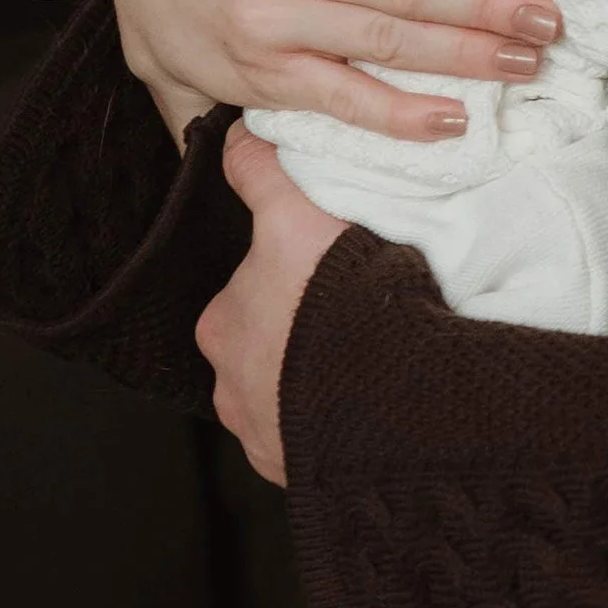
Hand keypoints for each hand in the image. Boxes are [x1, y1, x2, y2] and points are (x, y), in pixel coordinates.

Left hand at [196, 126, 346, 485]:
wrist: (385, 398)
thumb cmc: (336, 304)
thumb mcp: (295, 219)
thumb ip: (263, 175)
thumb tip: (237, 133)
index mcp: (223, 326)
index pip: (252, 297)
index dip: (292, 283)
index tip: (330, 282)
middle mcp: (230, 389)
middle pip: (269, 352)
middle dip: (304, 340)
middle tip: (359, 321)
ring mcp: (265, 437)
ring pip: (292, 399)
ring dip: (321, 386)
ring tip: (372, 365)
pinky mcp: (302, 474)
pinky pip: (317, 445)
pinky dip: (337, 428)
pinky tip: (370, 406)